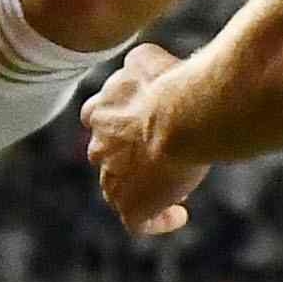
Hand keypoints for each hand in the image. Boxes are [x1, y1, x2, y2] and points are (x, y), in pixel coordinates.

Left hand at [82, 45, 203, 235]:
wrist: (184, 113)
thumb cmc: (172, 83)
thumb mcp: (147, 59)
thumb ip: (138, 63)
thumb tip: (140, 61)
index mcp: (100, 112)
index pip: (98, 119)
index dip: (120, 124)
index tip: (144, 124)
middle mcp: (100, 147)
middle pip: (105, 157)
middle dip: (128, 158)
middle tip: (161, 156)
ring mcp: (114, 179)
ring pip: (117, 192)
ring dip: (141, 190)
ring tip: (172, 188)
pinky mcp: (133, 206)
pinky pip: (139, 222)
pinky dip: (158, 221)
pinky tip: (178, 215)